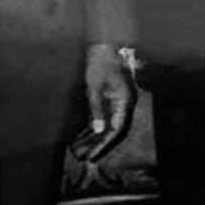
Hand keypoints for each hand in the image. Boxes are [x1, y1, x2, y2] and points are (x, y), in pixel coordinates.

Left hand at [72, 44, 135, 162]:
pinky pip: (103, 118)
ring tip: (79, 150)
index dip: (104, 143)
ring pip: (107, 125)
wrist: (102, 46)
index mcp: (124, 102)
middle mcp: (124, 104)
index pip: (116, 129)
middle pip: (113, 130)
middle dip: (99, 144)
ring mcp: (117, 102)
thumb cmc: (98, 64)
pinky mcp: (109, 100)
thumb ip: (96, 109)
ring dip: (94, 137)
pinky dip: (93, 128)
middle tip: (85, 157)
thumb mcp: (94, 87)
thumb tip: (98, 130)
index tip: (92, 156)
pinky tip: (82, 136)